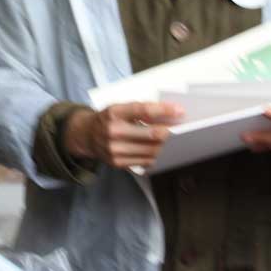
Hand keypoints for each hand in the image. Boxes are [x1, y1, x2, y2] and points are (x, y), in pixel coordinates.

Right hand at [64, 101, 184, 168]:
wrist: (86, 136)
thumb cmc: (108, 119)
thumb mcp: (119, 108)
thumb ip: (140, 111)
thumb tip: (167, 116)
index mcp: (114, 113)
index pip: (143, 110)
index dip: (164, 110)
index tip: (179, 110)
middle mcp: (113, 131)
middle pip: (151, 134)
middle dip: (170, 131)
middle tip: (183, 128)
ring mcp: (115, 150)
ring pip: (151, 150)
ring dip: (167, 145)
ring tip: (176, 140)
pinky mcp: (118, 162)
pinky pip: (145, 161)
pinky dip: (157, 155)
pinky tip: (162, 150)